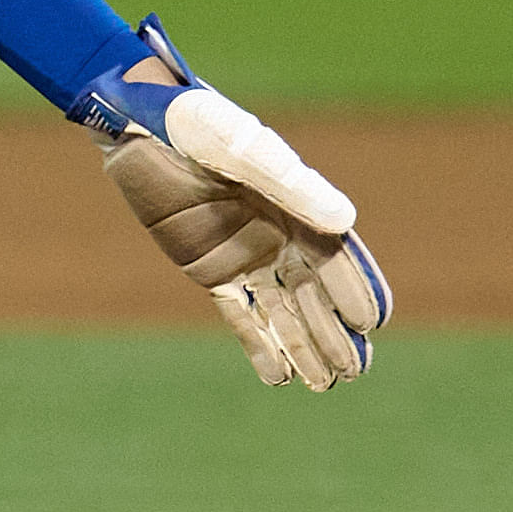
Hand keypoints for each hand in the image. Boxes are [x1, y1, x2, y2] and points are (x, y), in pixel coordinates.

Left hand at [79, 37, 389, 390]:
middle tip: (355, 372)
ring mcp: (246, 255)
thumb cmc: (198, 125)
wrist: (138, 126)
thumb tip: (345, 222)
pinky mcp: (211, 270)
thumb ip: (293, 186)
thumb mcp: (245, 151)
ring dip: (303, 346)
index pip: (337, 255)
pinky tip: (279, 377)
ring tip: (326, 385)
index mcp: (298, 203)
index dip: (356, 288)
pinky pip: (239, 314)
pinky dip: (259, 344)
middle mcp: (280, 234)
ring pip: (282, 311)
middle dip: (336, 332)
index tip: (374, 322)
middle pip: (316, 292)